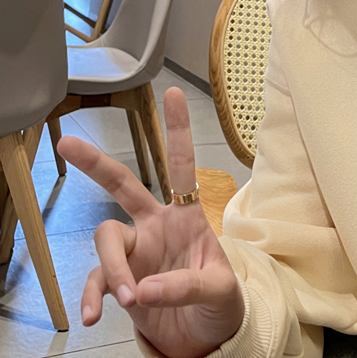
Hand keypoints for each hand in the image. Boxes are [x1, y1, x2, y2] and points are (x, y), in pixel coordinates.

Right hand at [58, 88, 244, 357]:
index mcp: (187, 216)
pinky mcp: (120, 281)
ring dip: (112, 267)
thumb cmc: (220, 302)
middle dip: (96, 164)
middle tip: (67, 143)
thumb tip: (144, 287)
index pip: (182, 167)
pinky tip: (95, 315)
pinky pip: (96, 280)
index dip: (178, 131)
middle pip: (123, 185)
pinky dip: (92, 296)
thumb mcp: (220, 291)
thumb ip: (188, 286)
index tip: (174, 93)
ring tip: (128, 297)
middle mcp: (156, 226)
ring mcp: (135, 251)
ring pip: (107, 238)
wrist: (204, 337)